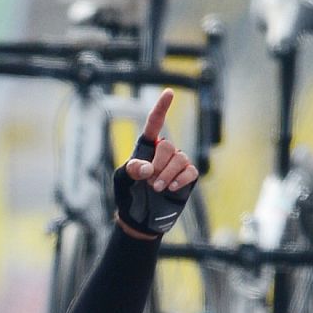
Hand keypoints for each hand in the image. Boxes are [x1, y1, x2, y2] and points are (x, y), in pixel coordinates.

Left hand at [114, 89, 198, 238]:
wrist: (139, 219)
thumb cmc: (128, 196)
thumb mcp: (122, 181)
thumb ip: (131, 171)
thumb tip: (147, 168)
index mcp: (146, 148)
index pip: (155, 123)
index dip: (161, 107)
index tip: (169, 93)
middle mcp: (163, 152)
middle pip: (168, 146)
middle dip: (158, 164)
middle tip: (149, 181)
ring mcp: (176, 165)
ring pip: (180, 159)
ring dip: (168, 174)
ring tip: (157, 188)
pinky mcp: (187, 178)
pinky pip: (190, 171)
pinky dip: (180, 179)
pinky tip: (171, 188)